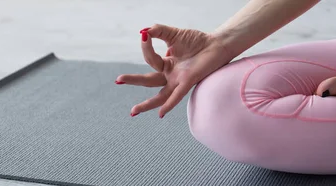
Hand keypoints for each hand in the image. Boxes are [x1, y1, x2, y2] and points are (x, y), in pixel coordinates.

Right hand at [116, 24, 233, 117]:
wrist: (217, 44)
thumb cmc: (197, 41)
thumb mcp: (173, 33)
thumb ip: (158, 31)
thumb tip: (143, 32)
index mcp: (166, 63)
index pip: (150, 58)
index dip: (145, 47)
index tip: (144, 35)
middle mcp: (170, 74)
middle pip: (148, 81)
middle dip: (133, 80)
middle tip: (118, 80)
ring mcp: (179, 80)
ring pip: (160, 95)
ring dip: (147, 104)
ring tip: (133, 112)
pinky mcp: (189, 82)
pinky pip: (177, 96)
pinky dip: (169, 104)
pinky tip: (161, 113)